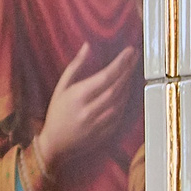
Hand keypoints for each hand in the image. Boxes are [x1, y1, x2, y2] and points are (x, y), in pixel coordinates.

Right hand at [37, 42, 140, 182]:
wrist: (55, 144)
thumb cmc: (56, 113)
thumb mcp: (61, 87)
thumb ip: (75, 66)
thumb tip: (87, 46)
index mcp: (77, 97)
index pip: (105, 76)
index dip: (121, 62)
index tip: (130, 50)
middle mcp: (89, 110)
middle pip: (116, 87)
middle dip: (128, 70)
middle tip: (135, 56)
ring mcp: (98, 123)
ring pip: (121, 100)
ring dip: (128, 84)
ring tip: (131, 70)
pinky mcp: (104, 133)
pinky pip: (120, 113)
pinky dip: (125, 100)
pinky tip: (126, 90)